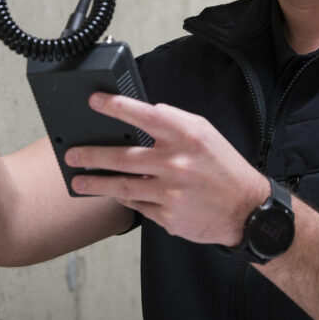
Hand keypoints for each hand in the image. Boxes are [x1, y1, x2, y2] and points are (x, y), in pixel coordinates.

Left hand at [66, 93, 269, 246]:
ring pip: (121, 186)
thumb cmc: (224, 168)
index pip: (144, 116)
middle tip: (72, 154)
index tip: (94, 102)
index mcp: (186, 137)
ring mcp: (170, 193)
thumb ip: (175, 120)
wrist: (246, 209)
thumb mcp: (206, 133)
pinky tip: (112, 193)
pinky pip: (137, 205)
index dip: (116, 106)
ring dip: (95, 183)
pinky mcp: (167, 217)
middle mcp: (176, 163)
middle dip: (91, 155)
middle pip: (122, 156)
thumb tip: (146, 112)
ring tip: (78, 180)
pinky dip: (124, 198)